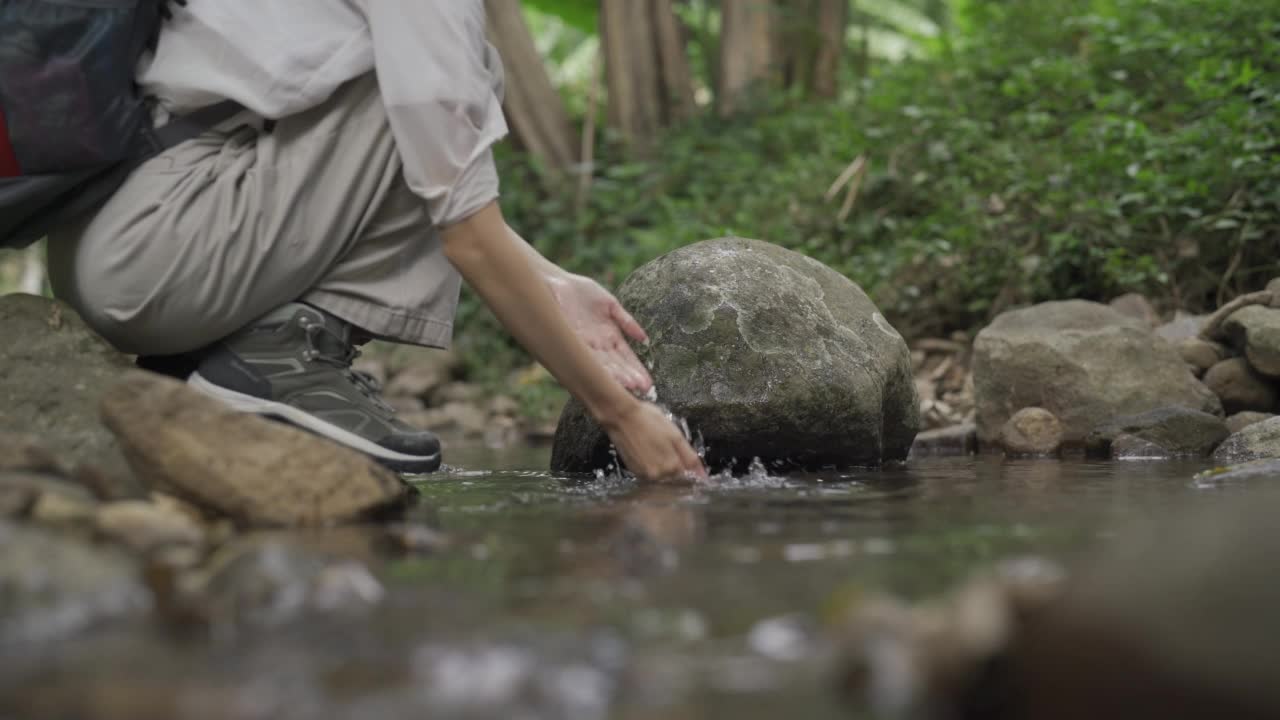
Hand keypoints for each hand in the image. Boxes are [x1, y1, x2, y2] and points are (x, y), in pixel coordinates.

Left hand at [546, 273, 653, 394]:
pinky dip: (598, 366)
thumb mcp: (610, 304)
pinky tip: (607, 375)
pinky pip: (587, 355)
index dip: (636, 369)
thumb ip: (626, 321)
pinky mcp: (572, 340)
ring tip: (630, 386)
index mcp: (609, 336)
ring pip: (603, 364)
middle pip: (617, 364)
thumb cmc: (581, 292)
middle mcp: (598, 344)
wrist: (556, 283)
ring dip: (617, 376)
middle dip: (630, 377)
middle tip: (643, 390)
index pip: (626, 357)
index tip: (648, 383)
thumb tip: (644, 338)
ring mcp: (585, 344)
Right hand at [604, 399, 707, 483]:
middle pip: (675, 478)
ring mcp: (644, 475)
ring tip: (655, 446)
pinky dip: (651, 465)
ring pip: (662, 476)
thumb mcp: (676, 435)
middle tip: (667, 446)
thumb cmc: (649, 420)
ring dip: (663, 466)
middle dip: (676, 466)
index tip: (685, 458)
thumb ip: (690, 458)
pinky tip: (647, 451)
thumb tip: (703, 476)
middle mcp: (658, 476)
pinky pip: (649, 473)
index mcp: (672, 467)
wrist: (621, 417)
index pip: (689, 477)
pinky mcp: (634, 471)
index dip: (690, 468)